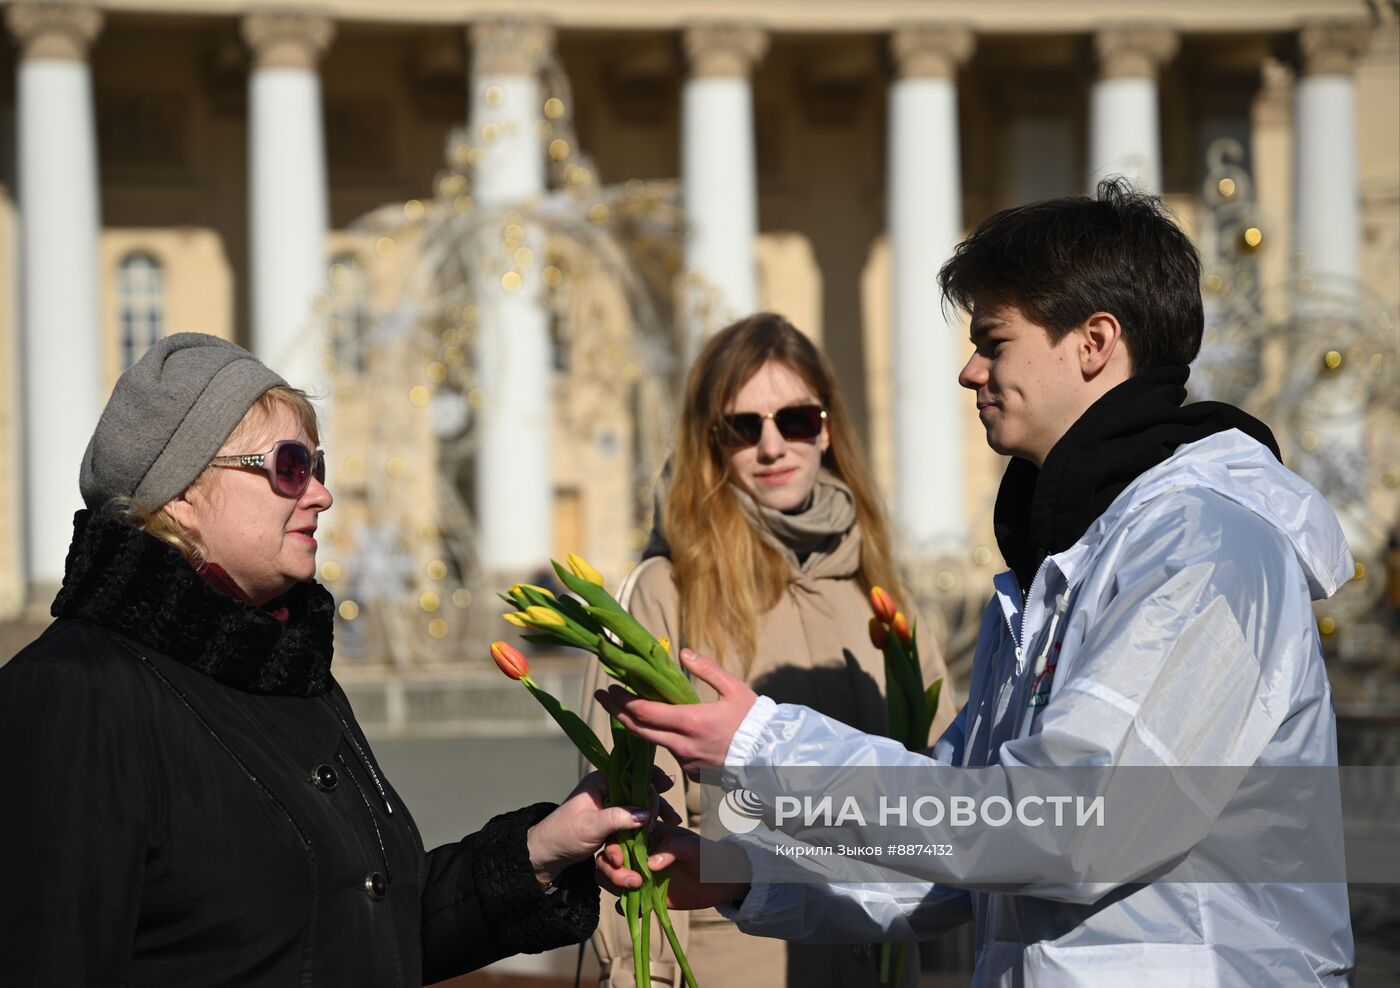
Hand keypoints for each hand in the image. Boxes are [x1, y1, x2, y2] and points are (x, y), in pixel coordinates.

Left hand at [525, 770, 675, 885]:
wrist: (545, 856)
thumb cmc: (563, 836)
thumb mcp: (591, 826)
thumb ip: (618, 818)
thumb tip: (645, 815)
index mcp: (600, 781)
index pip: (632, 774)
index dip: (652, 781)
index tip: (667, 791)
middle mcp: (606, 790)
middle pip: (639, 791)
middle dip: (656, 805)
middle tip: (673, 820)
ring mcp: (609, 807)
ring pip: (638, 808)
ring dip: (653, 818)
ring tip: (672, 826)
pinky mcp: (610, 823)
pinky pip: (632, 822)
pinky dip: (645, 829)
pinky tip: (658, 836)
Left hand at [595, 648, 757, 777]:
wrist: (771, 756)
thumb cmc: (754, 720)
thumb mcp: (734, 688)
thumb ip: (707, 669)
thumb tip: (681, 653)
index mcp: (691, 722)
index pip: (645, 712)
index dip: (623, 701)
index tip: (610, 688)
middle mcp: (683, 745)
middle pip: (638, 730)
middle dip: (617, 712)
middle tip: (602, 696)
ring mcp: (686, 762)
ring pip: (652, 742)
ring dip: (636, 725)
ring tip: (624, 708)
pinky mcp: (693, 771)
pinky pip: (670, 753)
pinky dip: (658, 738)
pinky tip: (655, 726)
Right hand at [596, 821, 751, 910]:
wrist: (721, 880)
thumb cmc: (708, 855)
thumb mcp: (694, 847)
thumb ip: (673, 848)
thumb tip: (650, 864)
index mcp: (648, 835)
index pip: (619, 834)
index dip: (612, 845)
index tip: (619, 858)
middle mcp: (639, 854)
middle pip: (608, 858)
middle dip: (611, 869)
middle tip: (633, 880)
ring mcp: (641, 875)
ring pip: (611, 878)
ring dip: (614, 884)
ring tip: (636, 888)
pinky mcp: (646, 896)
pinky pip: (626, 902)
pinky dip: (625, 906)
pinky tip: (637, 908)